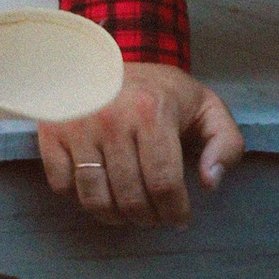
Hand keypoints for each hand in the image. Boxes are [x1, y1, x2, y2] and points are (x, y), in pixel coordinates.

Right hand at [37, 60, 243, 226]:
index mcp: (153, 113)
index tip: (179, 219)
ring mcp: (77, 128)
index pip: (164, 184)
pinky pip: (63, 186)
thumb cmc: (160, 91)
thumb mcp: (206, 107)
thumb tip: (211, 183)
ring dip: (115, 217)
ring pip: (95, 199)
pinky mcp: (52, 134)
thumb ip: (225, 144)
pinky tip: (100, 191)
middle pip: (130, 198)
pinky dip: (81, 199)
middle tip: (155, 217)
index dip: (174, 212)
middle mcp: (112, 120)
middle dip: (148, 218)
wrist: (107, 59)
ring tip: (129, 212)